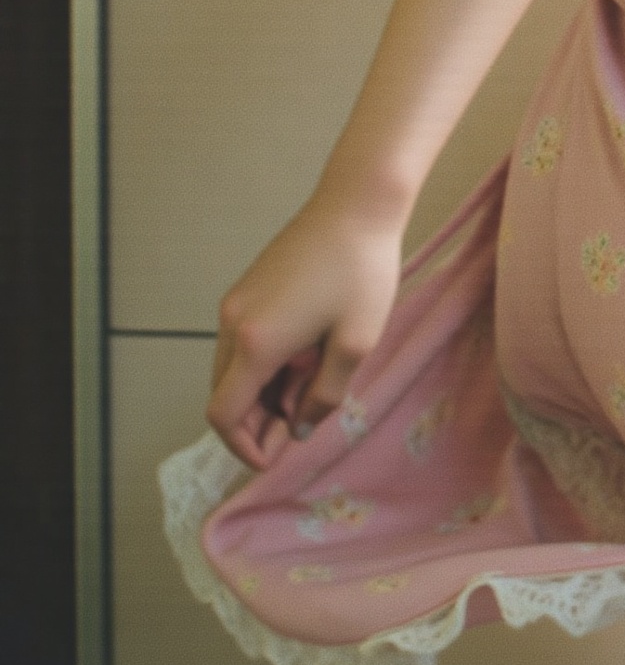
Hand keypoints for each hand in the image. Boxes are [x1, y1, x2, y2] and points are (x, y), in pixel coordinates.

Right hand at [207, 195, 404, 471]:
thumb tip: (298, 428)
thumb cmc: (361, 273)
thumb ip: (324, 397)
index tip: (274, 458)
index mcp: (256, 342)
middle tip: (301, 426)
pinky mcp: (248, 287)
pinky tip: (305, 358)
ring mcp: (236, 301)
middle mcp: (233, 322)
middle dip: (256, 422)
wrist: (356, 205)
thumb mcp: (355, 345)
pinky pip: (243, 342)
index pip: (223, 415)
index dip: (243, 447)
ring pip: (233, 368)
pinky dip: (263, 364)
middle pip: (224, 394)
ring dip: (262, 392)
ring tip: (311, 388)